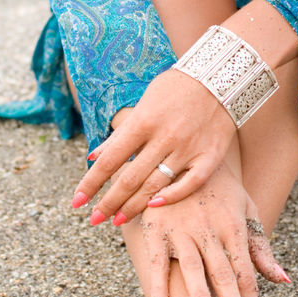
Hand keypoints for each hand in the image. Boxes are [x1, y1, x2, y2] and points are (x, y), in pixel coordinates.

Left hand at [71, 66, 237, 223]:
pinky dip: (172, 196)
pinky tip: (154, 206)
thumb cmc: (176, 88)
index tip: (76, 202)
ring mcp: (188, 148)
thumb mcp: (144, 103)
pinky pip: (190, 184)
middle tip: (94, 220)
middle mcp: (164, 137)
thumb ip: (120, 133)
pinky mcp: (210, 155)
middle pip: (129, 179)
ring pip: (155, 186)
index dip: (90, 184)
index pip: (109, 160)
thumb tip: (93, 157)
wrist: (221, 76)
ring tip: (116, 221)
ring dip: (132, 206)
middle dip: (108, 202)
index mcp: (143, 121)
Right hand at [138, 161, 290, 296]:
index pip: (247, 276)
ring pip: (194, 266)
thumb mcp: (246, 210)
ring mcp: (183, 229)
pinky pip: (157, 260)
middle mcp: (211, 230)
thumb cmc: (221, 188)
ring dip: (200, 295)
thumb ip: (260, 247)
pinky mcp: (156, 227)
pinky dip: (158, 285)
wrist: (186, 151)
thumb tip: (283, 280)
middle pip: (225, 275)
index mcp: (235, 229)